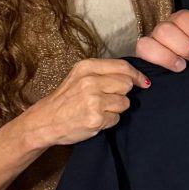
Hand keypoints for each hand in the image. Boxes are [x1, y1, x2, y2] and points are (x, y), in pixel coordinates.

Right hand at [29, 58, 149, 145]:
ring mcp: (94, 100)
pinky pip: (117, 118)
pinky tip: (95, 119)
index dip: (137, 75)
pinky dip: (109, 121)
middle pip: (127, 84)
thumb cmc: (65, 100)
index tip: (144, 82)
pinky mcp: (96, 118)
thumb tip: (135, 76)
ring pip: (125, 102)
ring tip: (99, 109)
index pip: (123, 67)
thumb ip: (103, 73)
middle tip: (108, 99)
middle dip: (122, 93)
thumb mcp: (79, 77)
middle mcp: (90, 81)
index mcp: (87, 67)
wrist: (44, 122)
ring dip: (116, 108)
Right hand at [135, 9, 188, 71]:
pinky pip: (135, 60)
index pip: (184, 17)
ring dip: (167, 57)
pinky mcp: (140, 60)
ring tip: (181, 66)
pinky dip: (148, 67)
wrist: (179, 81)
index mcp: (178, 24)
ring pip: (147, 43)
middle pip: (164, 29)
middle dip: (183, 45)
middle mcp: (161, 31)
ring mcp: (148, 44)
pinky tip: (158, 77)